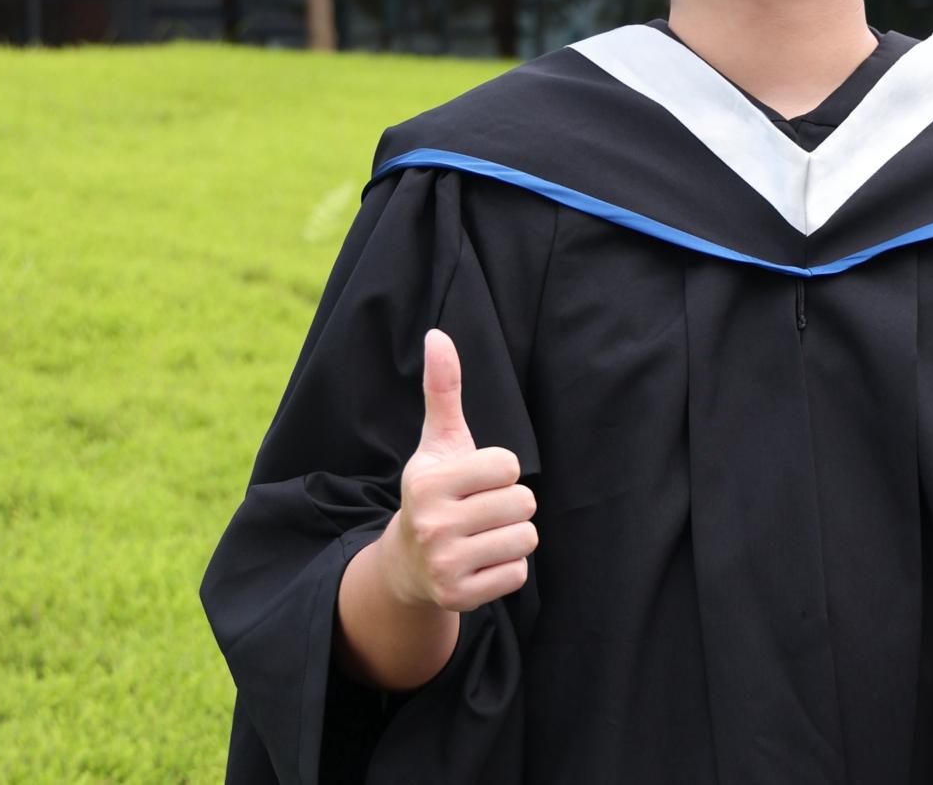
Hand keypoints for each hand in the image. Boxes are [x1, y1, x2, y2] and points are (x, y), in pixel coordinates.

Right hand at [378, 328, 537, 612]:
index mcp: (429, 481)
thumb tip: (438, 335)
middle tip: (481, 510)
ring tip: (483, 534)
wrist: (407, 563)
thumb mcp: (438, 442)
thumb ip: (443, 389)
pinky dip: (508, 568)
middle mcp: (432, 524)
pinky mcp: (459, 597)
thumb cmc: (435, 491)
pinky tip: (481, 561)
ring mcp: (444, 564)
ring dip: (513, 535)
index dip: (500, 469)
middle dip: (510, 504)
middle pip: (523, 502)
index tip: (476, 479)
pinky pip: (518, 574)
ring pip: (525, 538)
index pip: (508, 465)